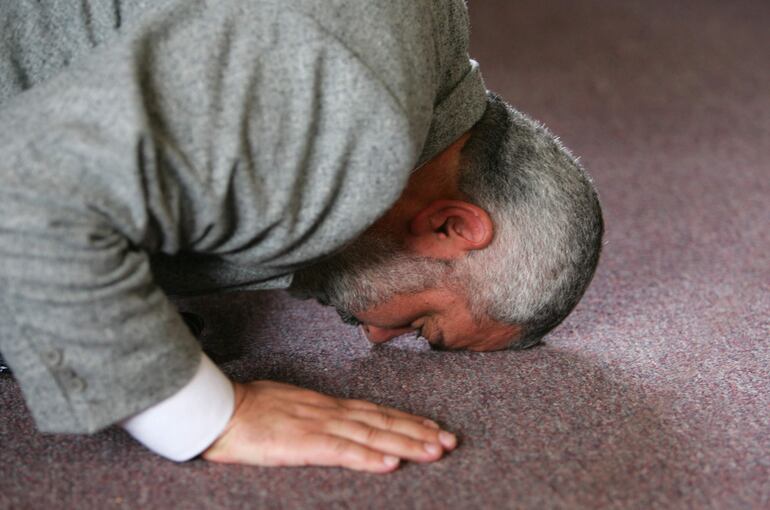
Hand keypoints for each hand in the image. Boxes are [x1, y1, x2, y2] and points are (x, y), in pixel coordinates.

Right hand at [202, 380, 456, 472]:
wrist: (218, 408)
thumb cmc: (249, 410)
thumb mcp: (291, 408)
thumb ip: (316, 417)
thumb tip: (338, 426)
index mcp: (327, 406)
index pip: (376, 413)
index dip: (407, 421)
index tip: (433, 427)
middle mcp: (330, 412)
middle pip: (382, 422)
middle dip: (418, 432)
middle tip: (450, 441)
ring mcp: (318, 426)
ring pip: (371, 435)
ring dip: (405, 444)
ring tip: (435, 451)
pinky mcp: (302, 444)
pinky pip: (341, 451)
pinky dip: (368, 457)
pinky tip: (390, 464)